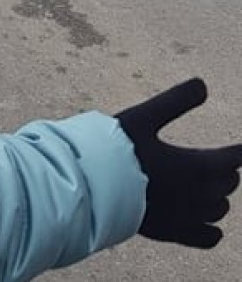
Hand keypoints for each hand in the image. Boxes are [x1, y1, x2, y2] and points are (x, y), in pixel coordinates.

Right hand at [117, 78, 241, 247]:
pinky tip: (208, 223)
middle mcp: (198, 195)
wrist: (95, 189)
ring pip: (220, 209)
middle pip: (228, 183)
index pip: (232, 158)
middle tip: (218, 159)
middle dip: (225, 169)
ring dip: (218, 194)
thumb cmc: (117, 148)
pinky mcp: (174, 233)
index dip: (239, 150)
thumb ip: (175, 101)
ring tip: (208, 183)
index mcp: (195, 165)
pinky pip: (208, 238)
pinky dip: (213, 229)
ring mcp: (187, 217)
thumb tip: (202, 84)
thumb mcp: (144, 116)